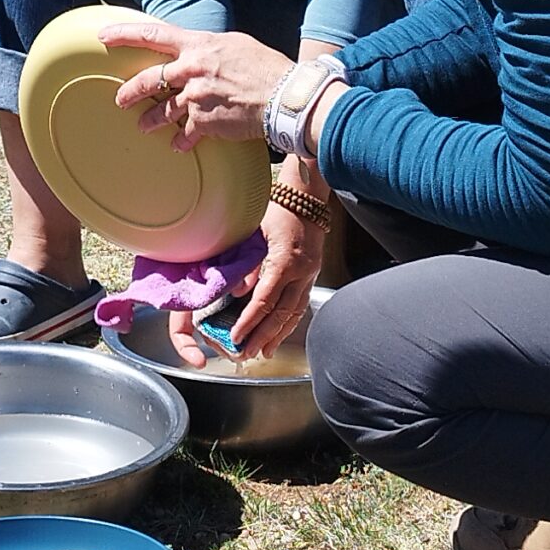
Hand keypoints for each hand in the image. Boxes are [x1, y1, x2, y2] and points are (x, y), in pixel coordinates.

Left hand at [100, 18, 295, 150]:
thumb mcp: (236, 45)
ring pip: (163, 110)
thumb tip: (199, 52)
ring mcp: (197, 97)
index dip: (125, 34)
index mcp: (199, 45)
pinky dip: (181, 141)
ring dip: (151, 120)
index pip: (154, 34)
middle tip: (120, 99)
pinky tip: (179, 146)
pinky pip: (185, 133)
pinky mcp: (205, 122)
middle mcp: (193, 69)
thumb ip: (210, 49)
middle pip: (149, 79)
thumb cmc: (266, 68)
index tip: (104, 35)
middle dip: (130, 91)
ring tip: (144, 127)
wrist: (285, 97)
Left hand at [227, 188, 325, 354]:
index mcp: (284, 261)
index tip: (237, 336)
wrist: (306, 196)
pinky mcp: (313, 274)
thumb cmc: (278, 209)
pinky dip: (290, 322)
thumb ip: (247, 264)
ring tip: (265, 352)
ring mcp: (309, 274)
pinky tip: (281, 333)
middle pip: (282, 313)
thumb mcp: (256, 232)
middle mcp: (300, 271)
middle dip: (264, 336)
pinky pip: (301, 304)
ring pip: (295, 313)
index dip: (250, 321)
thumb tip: (236, 292)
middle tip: (247, 353)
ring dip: (279, 335)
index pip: (265, 300)